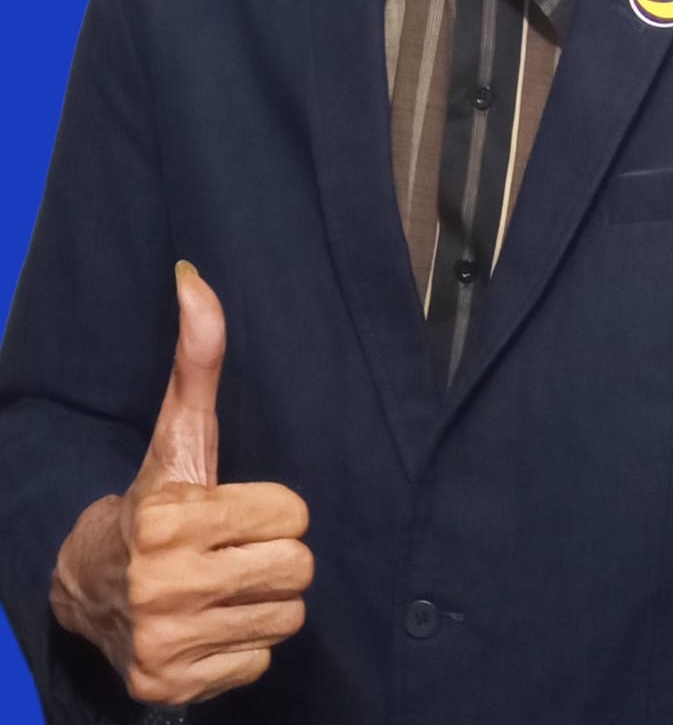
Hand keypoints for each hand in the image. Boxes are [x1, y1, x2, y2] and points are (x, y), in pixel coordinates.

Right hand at [49, 262, 313, 706]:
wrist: (88, 586)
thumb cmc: (156, 497)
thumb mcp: (179, 432)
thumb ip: (199, 358)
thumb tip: (195, 275)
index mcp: (171, 519)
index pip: (293, 516)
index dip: (275, 509)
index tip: (241, 509)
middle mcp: (165, 585)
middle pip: (298, 570)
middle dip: (278, 555)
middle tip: (241, 548)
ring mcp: (166, 643)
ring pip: (286, 618)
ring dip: (264, 600)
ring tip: (225, 582)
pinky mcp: (170, 687)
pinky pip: (259, 662)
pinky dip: (242, 644)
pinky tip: (210, 621)